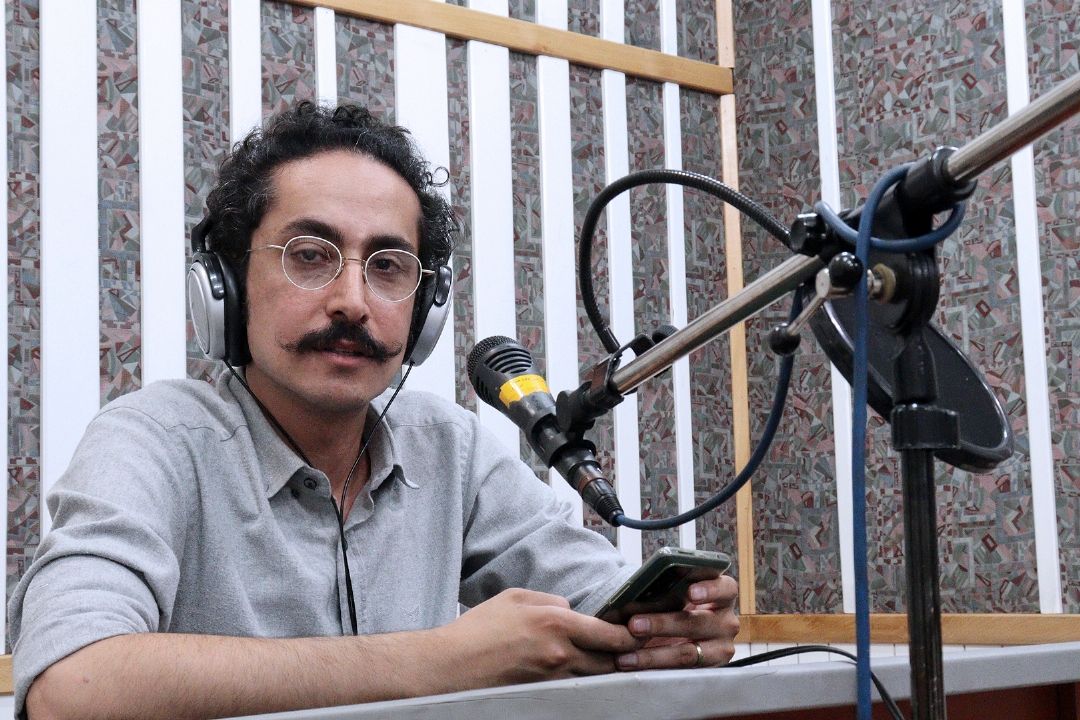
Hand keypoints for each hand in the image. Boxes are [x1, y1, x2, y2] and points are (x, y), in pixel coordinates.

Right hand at [433, 588, 639, 687]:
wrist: (451, 666)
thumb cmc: (478, 629)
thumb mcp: (515, 598)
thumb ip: (551, 600)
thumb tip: (572, 609)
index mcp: (555, 623)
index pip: (608, 634)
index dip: (628, 636)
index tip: (637, 634)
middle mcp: (560, 654)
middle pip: (608, 662)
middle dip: (623, 658)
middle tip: (633, 652)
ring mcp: (552, 680)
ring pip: (594, 679)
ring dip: (604, 672)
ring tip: (612, 665)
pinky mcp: (543, 696)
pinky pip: (574, 691)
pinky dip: (582, 684)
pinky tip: (582, 677)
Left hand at [614, 575, 738, 670]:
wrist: (681, 633)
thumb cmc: (677, 602)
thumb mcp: (678, 591)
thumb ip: (669, 587)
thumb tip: (640, 584)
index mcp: (724, 595)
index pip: (726, 589)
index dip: (710, 589)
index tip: (690, 592)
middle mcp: (726, 622)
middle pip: (698, 623)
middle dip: (663, 624)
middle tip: (634, 624)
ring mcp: (721, 648)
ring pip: (688, 653)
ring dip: (654, 654)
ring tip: (627, 654)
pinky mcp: (708, 670)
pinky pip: (680, 672)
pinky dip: (653, 668)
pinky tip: (632, 663)